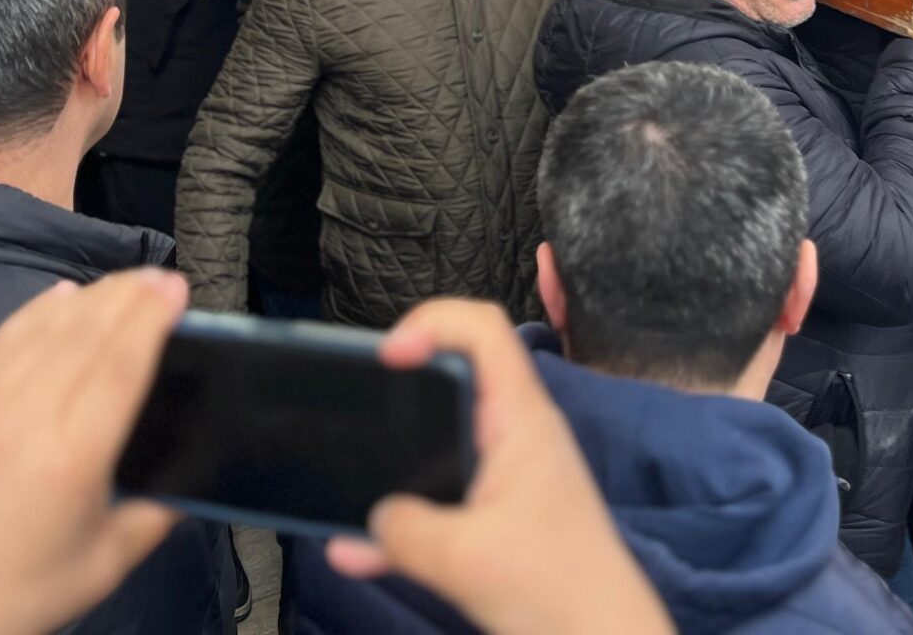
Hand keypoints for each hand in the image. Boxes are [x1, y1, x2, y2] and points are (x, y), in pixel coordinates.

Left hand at [0, 271, 188, 634]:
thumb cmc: (16, 597)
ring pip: (42, 328)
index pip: (120, 362)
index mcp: (71, 456)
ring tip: (121, 284)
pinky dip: (34, 313)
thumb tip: (184, 482)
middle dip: (128, 295)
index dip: (151, 317)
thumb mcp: (103, 566)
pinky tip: (57, 298)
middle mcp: (25, 415)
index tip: (176, 288)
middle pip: (86, 332)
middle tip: (162, 277)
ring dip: (88, 297)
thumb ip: (153, 517)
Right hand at [326, 300, 673, 634]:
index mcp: (522, 420)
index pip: (485, 328)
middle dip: (405, 382)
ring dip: (400, 449)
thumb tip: (369, 521)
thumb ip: (402, 532)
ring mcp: (513, 474)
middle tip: (361, 402)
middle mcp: (519, 434)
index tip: (388, 355)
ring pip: (445, 437)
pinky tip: (357, 549)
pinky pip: (443, 496)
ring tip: (352, 464)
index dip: (432, 321)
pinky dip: (405, 515)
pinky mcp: (503, 516)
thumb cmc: (560, 591)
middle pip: (459, 374)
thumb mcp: (463, 559)